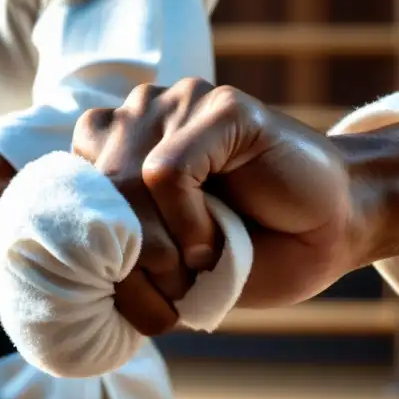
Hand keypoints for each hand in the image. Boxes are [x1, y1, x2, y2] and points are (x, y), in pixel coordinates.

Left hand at [72, 79, 371, 324]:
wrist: (332, 231)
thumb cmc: (250, 249)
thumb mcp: (170, 265)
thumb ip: (121, 254)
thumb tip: (68, 274)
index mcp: (117, 146)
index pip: (66, 190)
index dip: (88, 251)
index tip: (124, 296)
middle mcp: (140, 115)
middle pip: (93, 190)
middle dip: (123, 259)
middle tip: (167, 294)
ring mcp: (180, 103)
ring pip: (122, 179)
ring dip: (155, 243)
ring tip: (195, 263)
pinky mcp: (220, 107)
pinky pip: (166, 170)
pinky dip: (186, 222)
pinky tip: (213, 240)